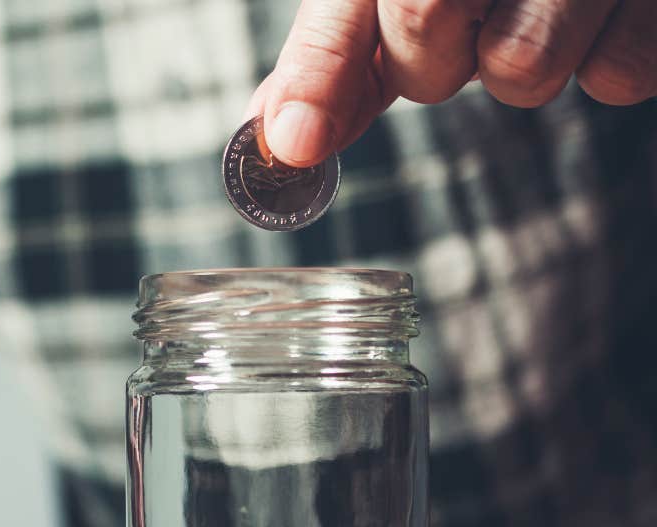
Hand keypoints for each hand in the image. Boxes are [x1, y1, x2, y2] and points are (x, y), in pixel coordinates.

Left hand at [250, 0, 656, 166]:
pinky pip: (616, 75)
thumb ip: (340, 53)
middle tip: (466, 23)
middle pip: (427, 36)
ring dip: (518, 65)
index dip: (317, 77)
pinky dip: (604, 62)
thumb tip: (278, 136)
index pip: (349, 10)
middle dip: (431, 64)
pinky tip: (602, 15)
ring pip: (523, 70)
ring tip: (537, 10)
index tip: (292, 145)